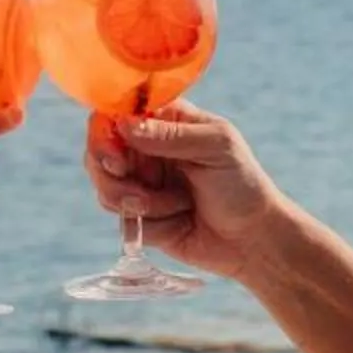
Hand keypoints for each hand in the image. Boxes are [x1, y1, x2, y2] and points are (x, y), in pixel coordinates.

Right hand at [85, 101, 286, 281]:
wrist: (253, 238)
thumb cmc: (242, 184)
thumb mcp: (217, 148)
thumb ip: (171, 135)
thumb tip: (125, 124)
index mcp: (166, 121)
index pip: (116, 113)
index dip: (104, 133)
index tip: (117, 158)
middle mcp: (147, 149)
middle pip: (99, 153)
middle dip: (113, 177)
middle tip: (139, 196)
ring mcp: (142, 183)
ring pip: (106, 189)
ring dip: (139, 203)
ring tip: (178, 206)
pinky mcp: (141, 218)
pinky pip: (124, 221)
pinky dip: (151, 225)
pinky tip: (180, 222)